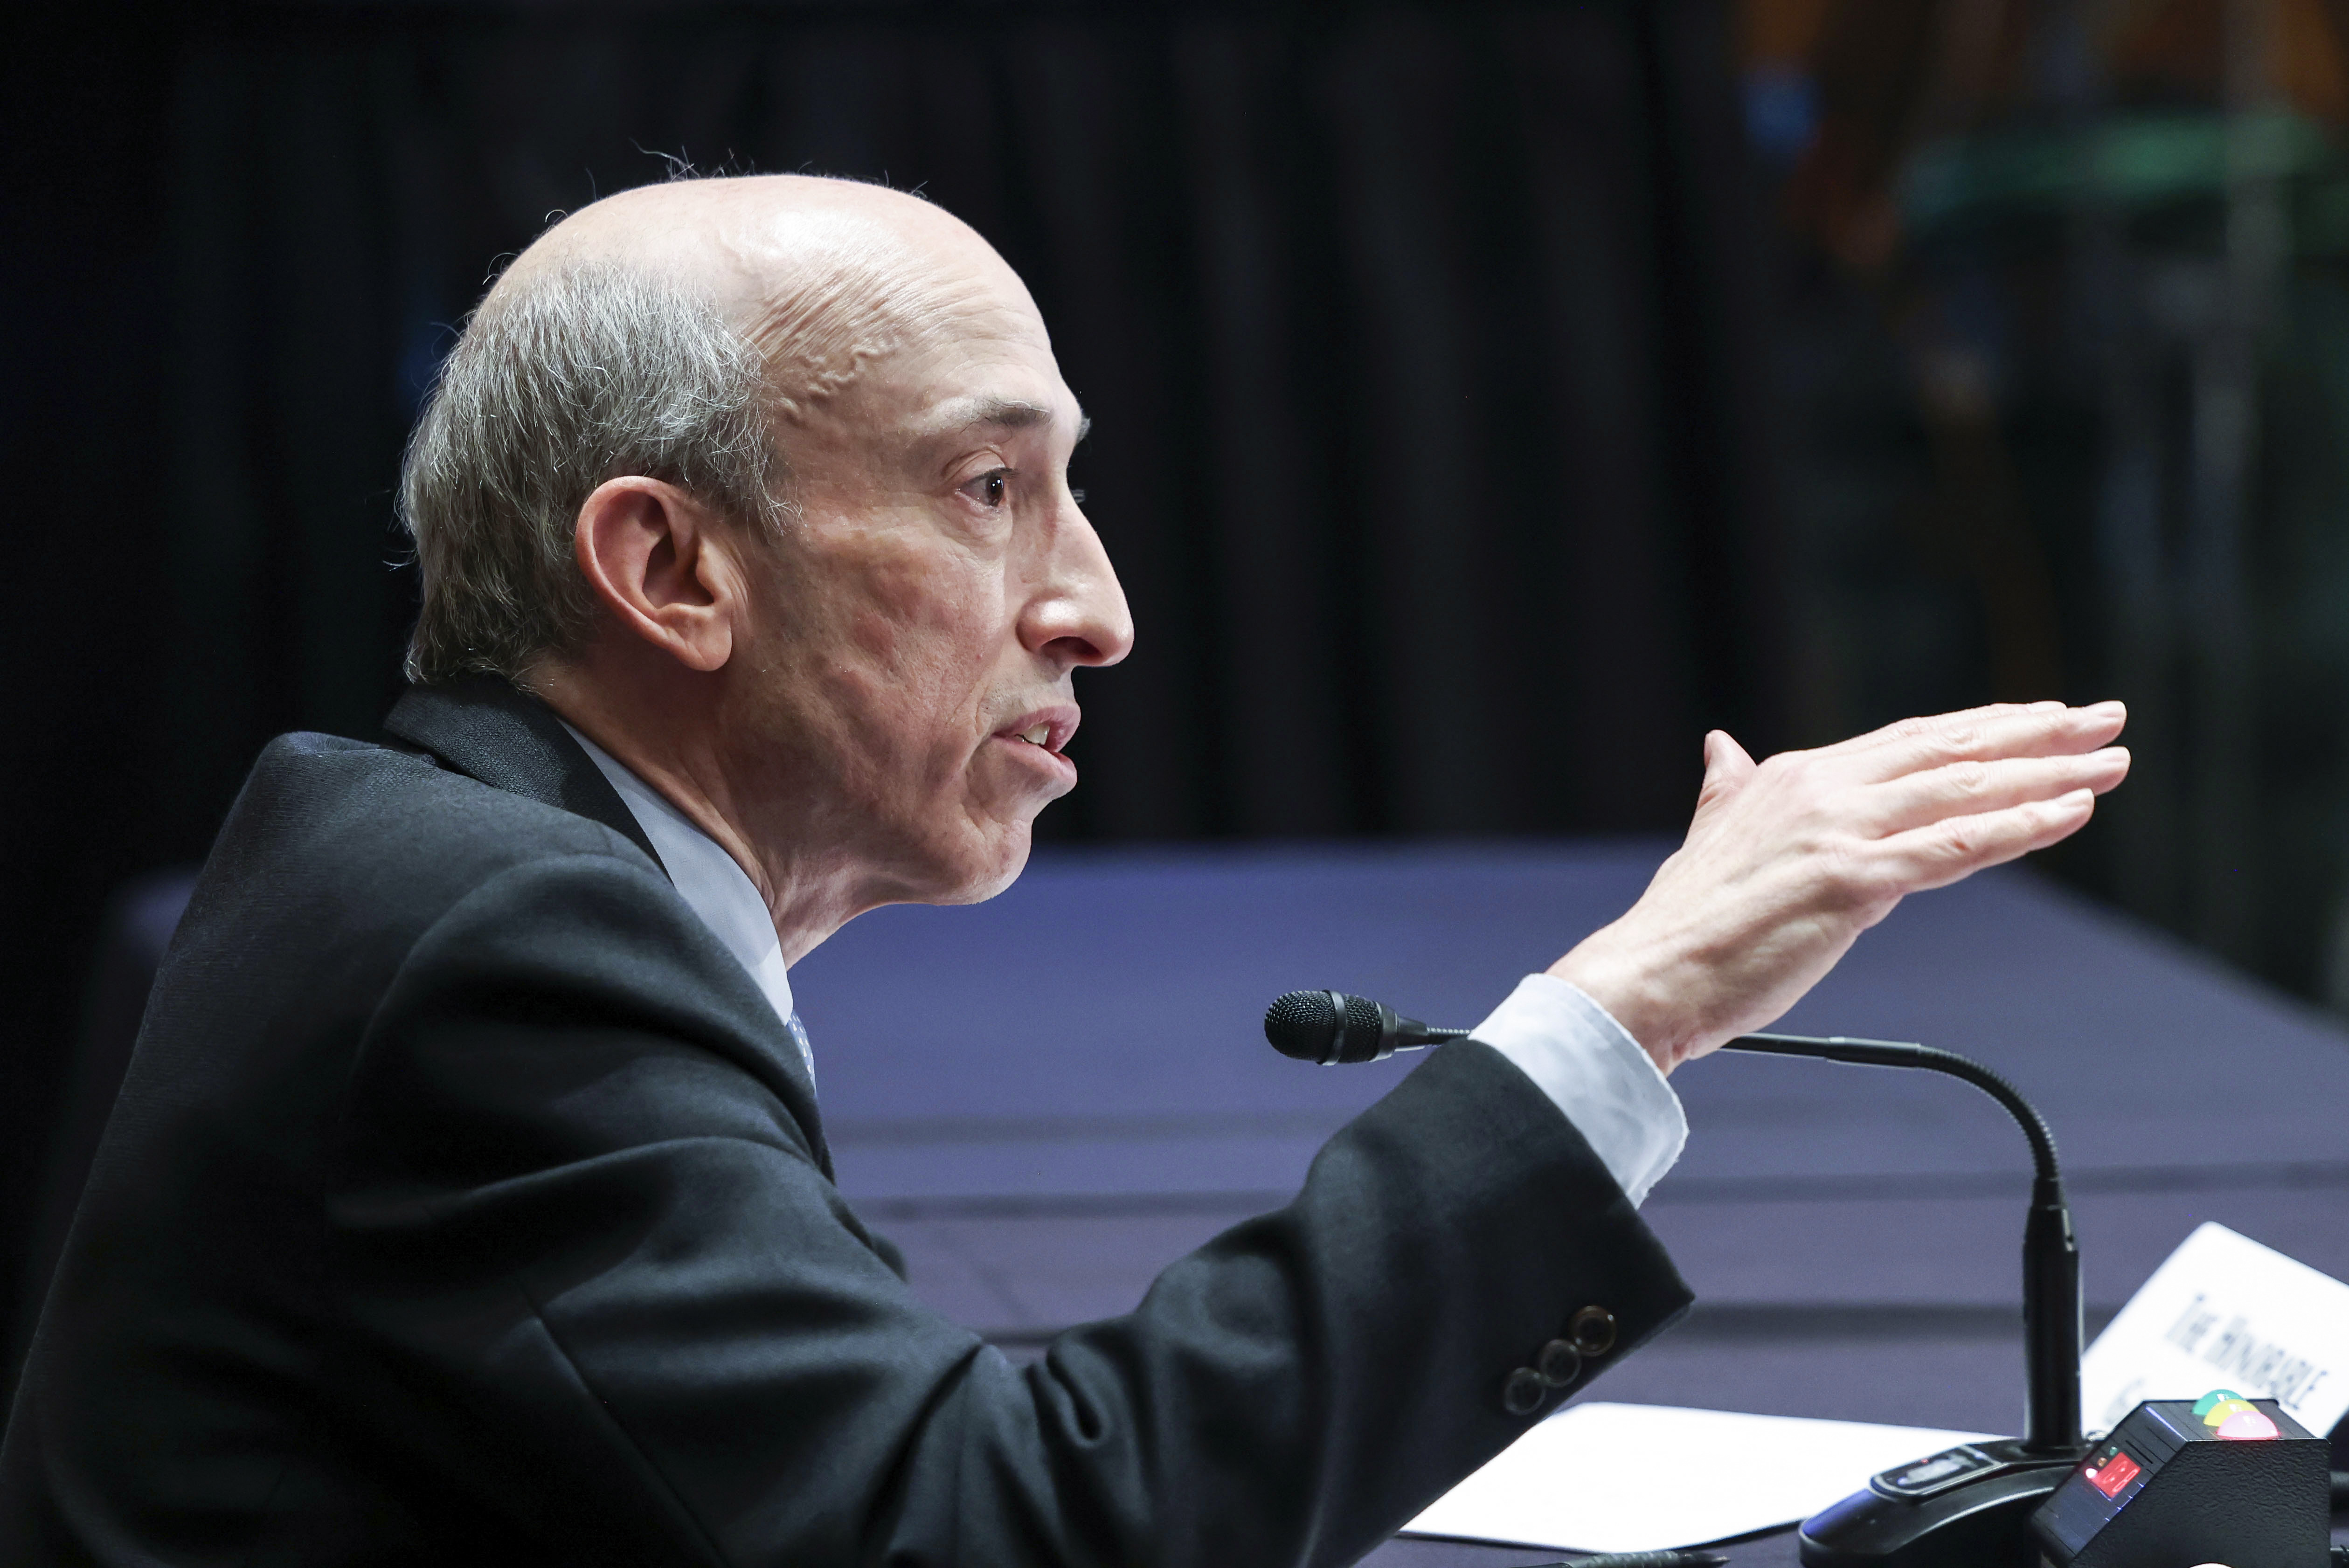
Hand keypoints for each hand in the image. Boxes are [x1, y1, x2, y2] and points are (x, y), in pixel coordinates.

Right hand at [1550, 701, 2129, 1074]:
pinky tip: (2070, 813)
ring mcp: (1839, 832)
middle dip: (2037, 732)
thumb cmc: (1683, 923)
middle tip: (2106, 718)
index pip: (1911, 740)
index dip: (1982, 726)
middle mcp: (1822, 789)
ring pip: (1965, 791)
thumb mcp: (1710, 833)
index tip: (2042, 718)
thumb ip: (1726, 788)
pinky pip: (1956, 846)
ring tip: (2110, 764)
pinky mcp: (1853, 881)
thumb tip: (1719, 746)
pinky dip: (2021, 826)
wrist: (1649, 974)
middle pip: (1951, 749)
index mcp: (1794, 777)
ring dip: (2049, 775)